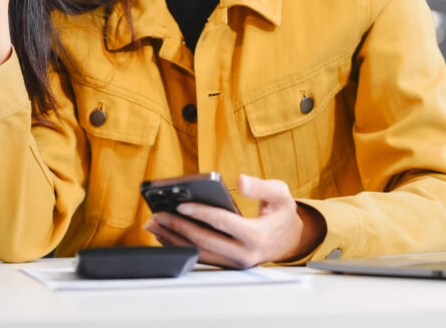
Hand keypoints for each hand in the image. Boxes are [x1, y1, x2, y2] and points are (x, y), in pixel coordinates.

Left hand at [143, 174, 325, 268]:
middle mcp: (244, 254)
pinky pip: (200, 256)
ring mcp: (234, 263)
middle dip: (177, 227)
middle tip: (157, 215)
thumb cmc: (282, 213)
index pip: (222, 223)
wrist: (290, 240)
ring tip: (154, 225)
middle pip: (204, 240)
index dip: (200, 213)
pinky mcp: (227, 265)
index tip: (180, 206)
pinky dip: (181, 246)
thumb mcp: (280, 194)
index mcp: (256, 235)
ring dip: (174, 240)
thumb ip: (261, 187)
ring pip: (198, 252)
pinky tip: (166, 236)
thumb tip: (240, 180)